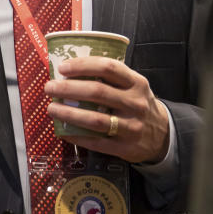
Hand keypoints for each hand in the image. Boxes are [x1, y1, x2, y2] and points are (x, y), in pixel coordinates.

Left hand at [44, 56, 169, 163]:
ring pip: (95, 119)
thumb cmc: (137, 104)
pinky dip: (77, 136)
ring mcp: (131, 126)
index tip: (63, 67)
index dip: (83, 66)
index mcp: (136, 83)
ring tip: (51, 108)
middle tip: (50, 87)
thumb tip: (70, 70)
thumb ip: (110, 78)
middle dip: (69, 89)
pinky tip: (62, 132)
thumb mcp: (133, 86)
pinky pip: (96, 142)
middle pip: (98, 93)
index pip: (108, 68)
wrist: (162, 135)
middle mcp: (135, 103)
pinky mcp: (125, 147)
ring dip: (69, 113)